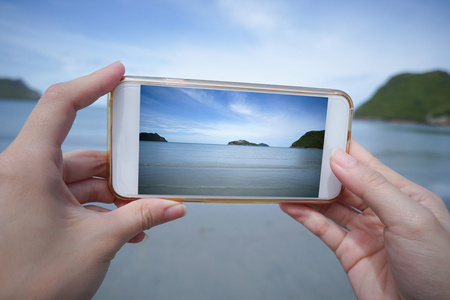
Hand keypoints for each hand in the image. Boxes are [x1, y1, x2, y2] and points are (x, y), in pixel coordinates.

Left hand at [0, 62, 185, 298]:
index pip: (60, 106)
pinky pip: (72, 197)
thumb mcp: (97, 243)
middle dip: (120, 170)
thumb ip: (139, 218)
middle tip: (150, 179)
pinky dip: (99, 209)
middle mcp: (23, 173)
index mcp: (27, 168)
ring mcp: (28, 192)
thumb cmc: (33, 283)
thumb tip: (175, 207)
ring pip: (80, 179)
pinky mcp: (33, 209)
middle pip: (82, 153)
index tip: (119, 73)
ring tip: (143, 211)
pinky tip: (126, 226)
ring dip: (113, 195)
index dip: (92, 83)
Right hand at [280, 139, 449, 299]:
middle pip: (346, 184)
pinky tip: (292, 207)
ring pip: (331, 207)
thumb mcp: (410, 219)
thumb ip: (373, 187)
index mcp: (405, 197)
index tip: (324, 136)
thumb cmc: (440, 272)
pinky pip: (324, 230)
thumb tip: (341, 160)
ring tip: (290, 182)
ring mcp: (366, 233)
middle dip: (324, 172)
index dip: (346, 150)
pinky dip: (306, 218)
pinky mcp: (350, 253)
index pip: (370, 166)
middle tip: (301, 160)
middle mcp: (383, 212)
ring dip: (310, 195)